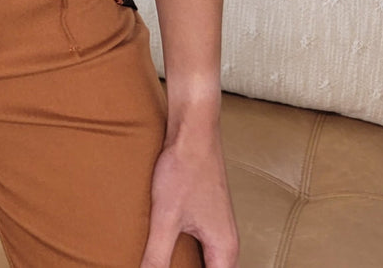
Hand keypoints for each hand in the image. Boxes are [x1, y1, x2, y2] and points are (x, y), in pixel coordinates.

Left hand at [138, 126, 238, 267]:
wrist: (193, 129)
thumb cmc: (185, 169)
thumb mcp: (166, 219)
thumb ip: (157, 258)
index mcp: (224, 252)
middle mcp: (226, 243)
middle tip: (159, 265)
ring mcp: (217, 228)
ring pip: (203, 263)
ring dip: (184, 265)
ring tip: (162, 262)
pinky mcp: (205, 215)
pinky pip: (197, 246)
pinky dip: (182, 254)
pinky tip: (162, 250)